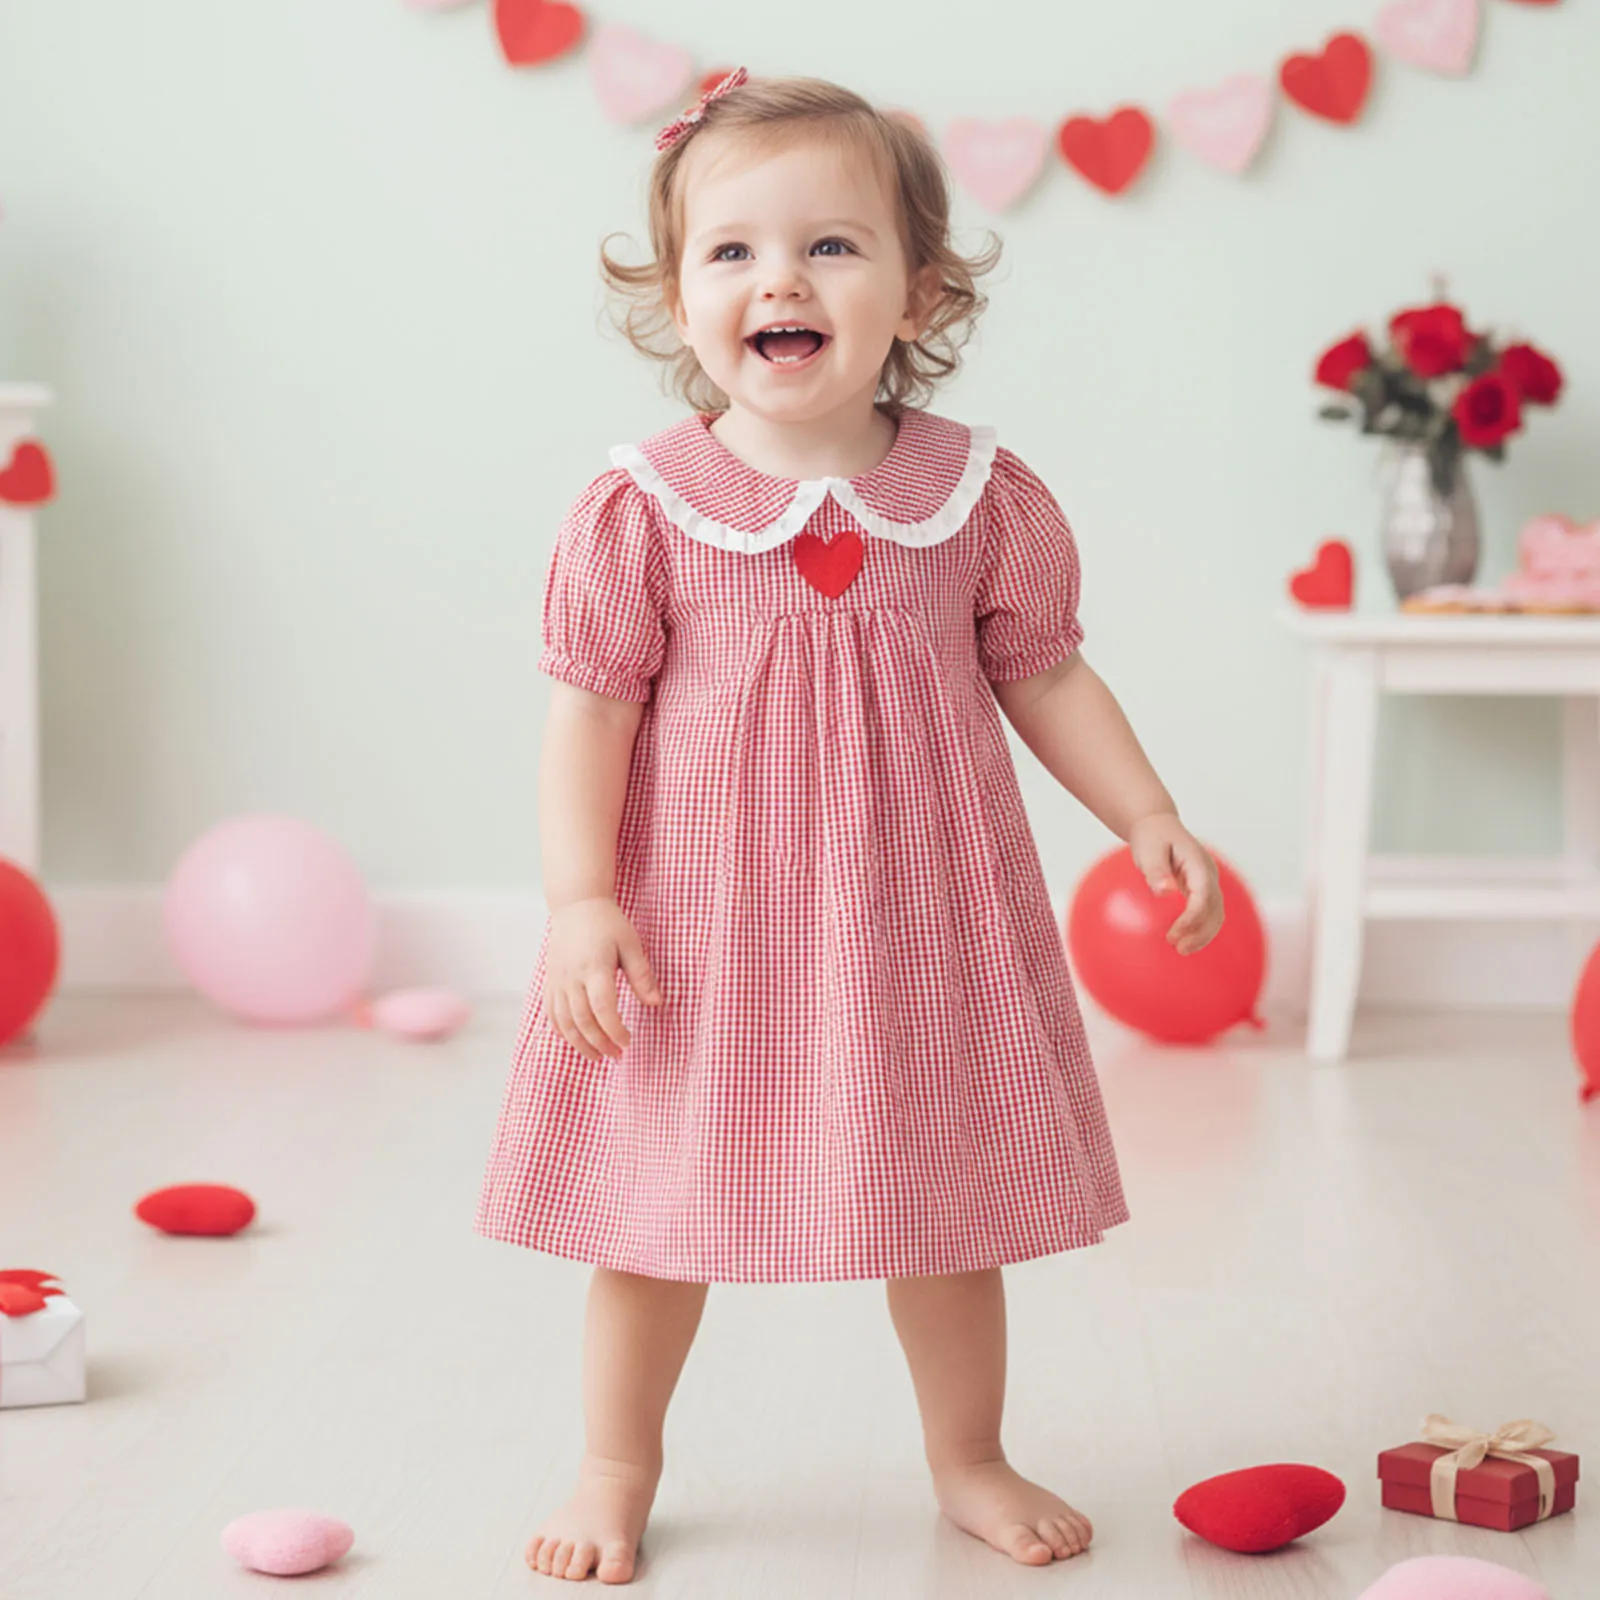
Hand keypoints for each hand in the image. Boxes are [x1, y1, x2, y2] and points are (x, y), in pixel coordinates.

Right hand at [543, 895, 661, 1060]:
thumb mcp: (631, 944)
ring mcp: (558, 981)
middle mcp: (572, 978)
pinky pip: (551, 1014)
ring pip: (564, 1022)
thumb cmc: (607, 923)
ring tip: (598, 1055)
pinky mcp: (550, 982)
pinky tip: (575, 1041)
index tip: (627, 1042)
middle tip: (617, 1055)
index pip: (603, 1009)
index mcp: (594, 968)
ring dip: (580, 1044)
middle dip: (600, 1043)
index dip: (614, 1030)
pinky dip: (562, 1032)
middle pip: (582, 1021)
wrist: (576, 906)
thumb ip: (642, 975)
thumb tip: (656, 1003)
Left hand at [1127, 813, 1224, 955]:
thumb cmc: (1151, 836)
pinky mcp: (1201, 887)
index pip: (1203, 896)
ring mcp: (1207, 881)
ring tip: (1182, 950)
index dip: (1191, 919)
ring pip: (1216, 913)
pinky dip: (1200, 927)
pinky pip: (1207, 911)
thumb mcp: (1148, 850)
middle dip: (1201, 932)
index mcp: (1198, 863)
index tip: (1172, 935)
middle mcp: (1208, 873)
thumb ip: (1156, 871)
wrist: (1157, 825)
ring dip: (1204, 934)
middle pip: (1215, 908)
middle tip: (1179, 949)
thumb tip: (1165, 891)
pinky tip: (1185, 939)